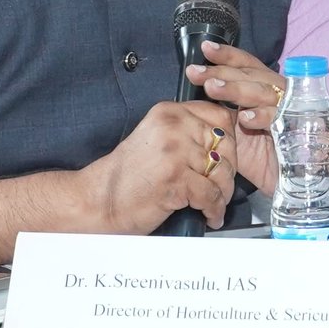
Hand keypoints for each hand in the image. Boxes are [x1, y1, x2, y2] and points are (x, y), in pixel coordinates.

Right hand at [82, 98, 239, 232]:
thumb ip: (187, 132)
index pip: (220, 117)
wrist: (98, 200)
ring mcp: (175, 152)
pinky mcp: (176, 179)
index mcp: (169, 112)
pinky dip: (214, 210)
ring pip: (221, 172)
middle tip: (223, 186)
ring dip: (224, 193)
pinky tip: (210, 215)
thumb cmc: (127, 175)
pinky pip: (212, 195)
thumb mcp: (157, 138)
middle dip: (229, 171)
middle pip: (226, 146)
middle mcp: (173, 127)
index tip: (226, 157)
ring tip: (217, 203)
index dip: (230, 141)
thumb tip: (224, 139)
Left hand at [186, 42, 283, 191]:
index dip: (228, 56)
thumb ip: (223, 114)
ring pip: (264, 91)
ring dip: (237, 89)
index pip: (248, 66)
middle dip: (222, 71)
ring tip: (212, 88)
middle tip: (197, 73)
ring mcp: (293, 109)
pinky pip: (281, 118)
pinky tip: (245, 118)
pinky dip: (262, 116)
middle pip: (253, 75)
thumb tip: (197, 97)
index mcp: (265, 91)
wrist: (296, 184)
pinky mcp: (302, 128)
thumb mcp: (237, 134)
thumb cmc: (265, 158)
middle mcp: (280, 94)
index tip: (205, 49)